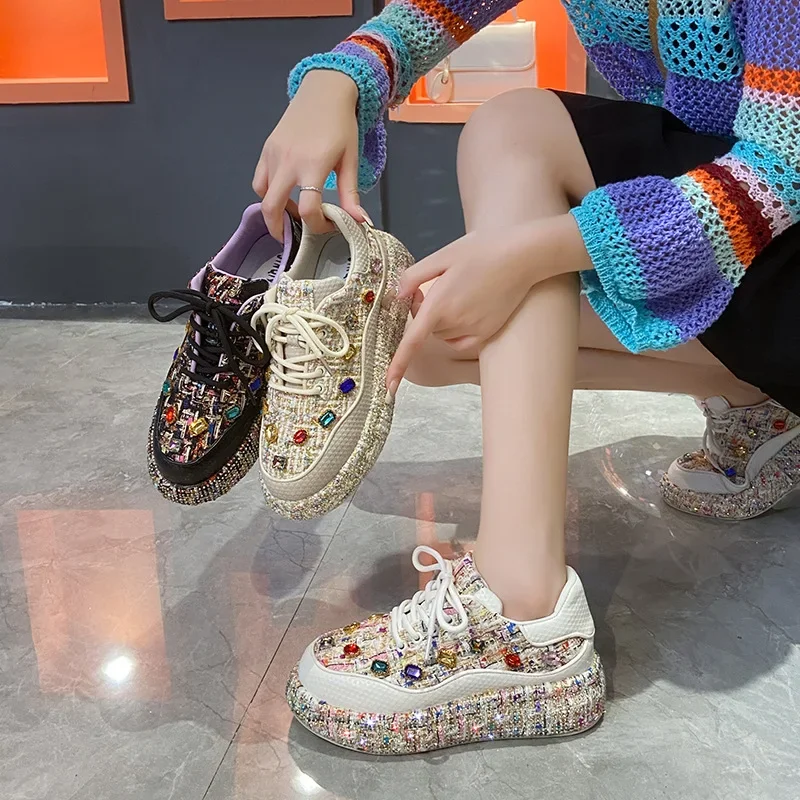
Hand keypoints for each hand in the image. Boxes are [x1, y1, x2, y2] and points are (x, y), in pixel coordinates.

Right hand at [252, 71, 363, 239]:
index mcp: (312, 165)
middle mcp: (288, 162)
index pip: (307, 208)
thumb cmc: (341, 125)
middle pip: (272, 207)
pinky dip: (267, 192)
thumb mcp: (350, 160)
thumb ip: (350, 194)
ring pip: (262, 194)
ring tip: (291, 213)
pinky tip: (283, 193)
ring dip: (273, 210)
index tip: (328, 226)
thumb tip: (359, 222)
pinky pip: (259, 179)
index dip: (317, 225)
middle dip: (279, 229)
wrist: (324, 91)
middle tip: (292, 238)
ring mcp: (273, 155)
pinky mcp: (267, 149)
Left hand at [386, 225, 535, 390]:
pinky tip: (468, 306)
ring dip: (442, 320)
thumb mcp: (442, 256)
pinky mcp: (487, 332)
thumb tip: (396, 296)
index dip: (398, 365)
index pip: (412, 341)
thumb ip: (413, 276)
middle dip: (425, 314)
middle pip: (427, 330)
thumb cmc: (482, 250)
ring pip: (444, 334)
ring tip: (459, 289)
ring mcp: (474, 330)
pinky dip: (457, 329)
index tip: (388, 387)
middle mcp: (456, 322)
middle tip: (438, 285)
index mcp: (439, 304)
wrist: (522, 256)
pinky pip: (461, 339)